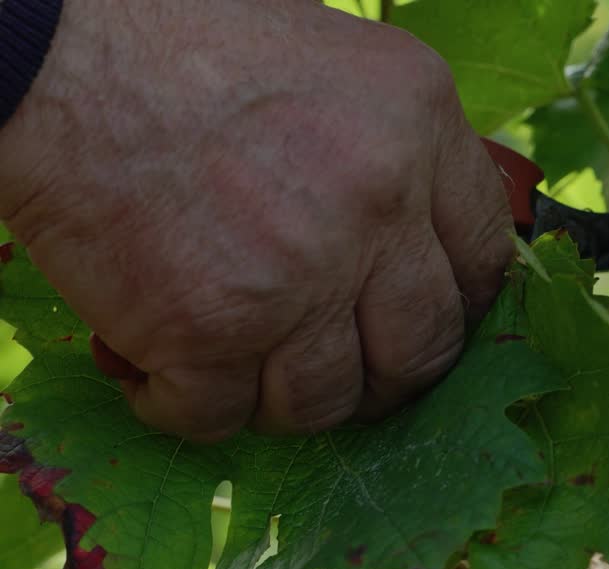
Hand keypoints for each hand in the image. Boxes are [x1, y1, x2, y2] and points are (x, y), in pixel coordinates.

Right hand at [0, 0, 512, 440]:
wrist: (53, 50)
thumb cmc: (182, 42)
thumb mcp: (337, 67)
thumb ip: (396, 154)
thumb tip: (419, 242)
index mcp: (420, 124)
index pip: (486, 257)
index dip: (458, 307)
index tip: (427, 324)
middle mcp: (379, 204)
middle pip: (424, 348)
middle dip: (384, 376)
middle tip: (342, 369)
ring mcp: (300, 276)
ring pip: (327, 401)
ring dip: (286, 399)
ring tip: (242, 365)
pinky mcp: (210, 330)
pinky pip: (222, 416)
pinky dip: (190, 406)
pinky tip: (165, 371)